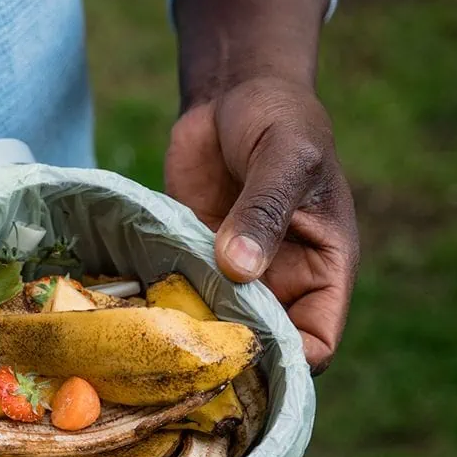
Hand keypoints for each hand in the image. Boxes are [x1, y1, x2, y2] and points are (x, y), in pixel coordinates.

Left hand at [164, 76, 358, 371]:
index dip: (290, 361)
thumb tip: (240, 269)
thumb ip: (264, 211)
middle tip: (184, 362)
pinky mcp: (194, 263)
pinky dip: (161, 311)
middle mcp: (283, 282)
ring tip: (152, 345)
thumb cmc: (280, 118)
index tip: (245, 359)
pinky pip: (180, 300)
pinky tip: (132, 318)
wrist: (232, 94)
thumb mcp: (285, 157)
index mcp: (324, 267)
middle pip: (263, 348)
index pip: (318, 341)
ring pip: (217, 330)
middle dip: (231, 360)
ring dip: (190, 339)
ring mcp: (235, 277)